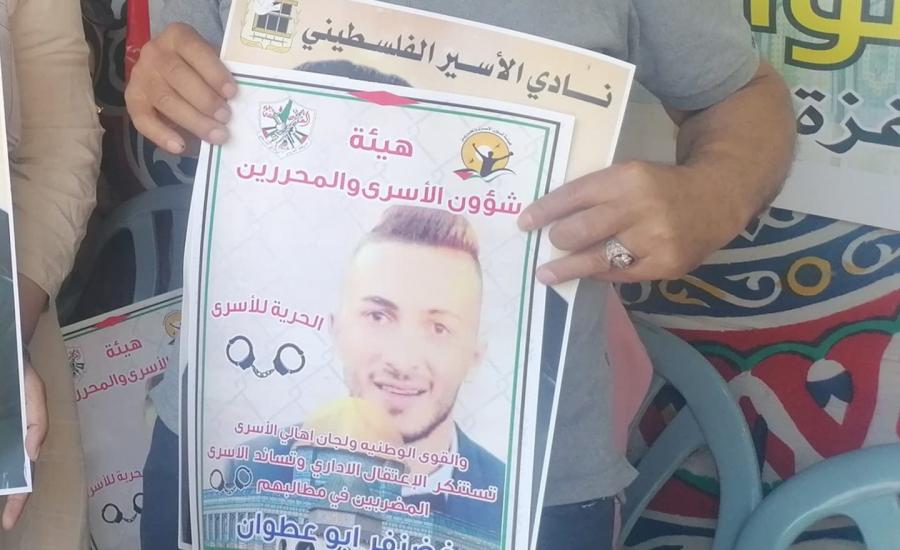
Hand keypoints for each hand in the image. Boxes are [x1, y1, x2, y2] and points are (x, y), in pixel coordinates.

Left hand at [2, 361, 47, 530]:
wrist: (6, 352)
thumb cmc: (22, 372)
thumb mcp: (34, 392)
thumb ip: (37, 421)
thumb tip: (33, 454)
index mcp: (26, 436)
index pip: (26, 473)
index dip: (18, 498)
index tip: (8, 520)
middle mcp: (14, 440)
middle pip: (12, 473)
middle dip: (9, 497)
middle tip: (4, 519)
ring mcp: (4, 437)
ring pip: (3, 463)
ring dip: (3, 476)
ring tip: (0, 499)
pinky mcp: (1, 430)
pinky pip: (1, 448)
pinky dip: (0, 462)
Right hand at [125, 23, 236, 154]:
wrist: (171, 75)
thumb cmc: (201, 70)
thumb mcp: (213, 64)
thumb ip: (222, 76)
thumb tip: (241, 102)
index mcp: (178, 37)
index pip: (195, 50)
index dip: (214, 72)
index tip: (232, 93)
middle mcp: (155, 52)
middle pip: (178, 76)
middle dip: (205, 100)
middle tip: (226, 118)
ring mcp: (141, 76)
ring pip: (165, 100)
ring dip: (193, 121)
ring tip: (216, 136)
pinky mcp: (133, 99)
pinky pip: (143, 119)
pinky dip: (161, 135)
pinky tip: (180, 147)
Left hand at [519, 161, 751, 283]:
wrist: (717, 198)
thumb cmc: (661, 185)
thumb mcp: (630, 174)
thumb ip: (598, 193)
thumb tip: (552, 218)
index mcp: (627, 177)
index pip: (574, 195)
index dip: (545, 211)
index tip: (524, 222)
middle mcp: (640, 207)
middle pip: (580, 230)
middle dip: (558, 238)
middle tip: (550, 242)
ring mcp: (654, 240)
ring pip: (597, 259)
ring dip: (567, 267)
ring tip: (547, 274)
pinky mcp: (665, 265)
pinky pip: (620, 274)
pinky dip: (600, 274)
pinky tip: (586, 274)